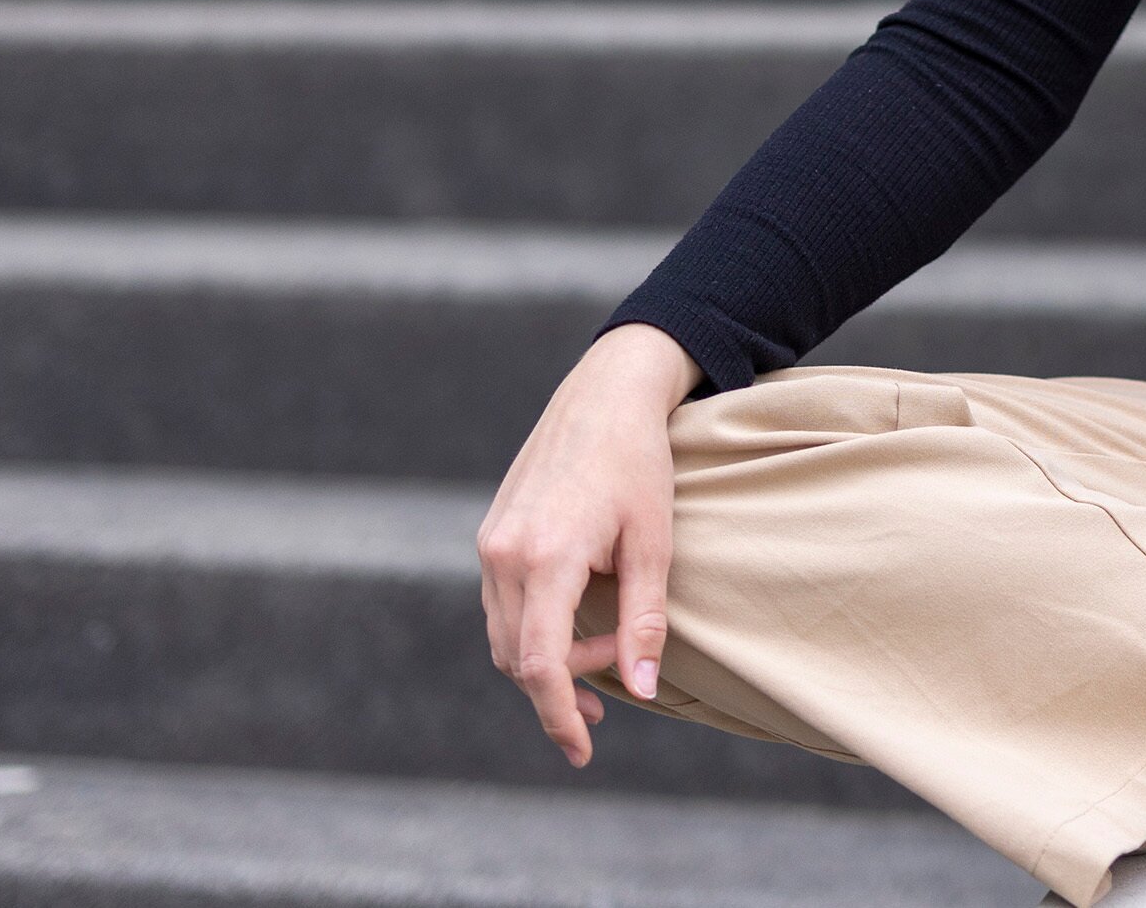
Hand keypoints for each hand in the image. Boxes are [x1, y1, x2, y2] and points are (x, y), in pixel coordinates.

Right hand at [474, 323, 699, 766]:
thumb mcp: (654, 544)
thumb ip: (645, 621)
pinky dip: (534, 630)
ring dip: (547, 662)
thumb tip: (643, 689)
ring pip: (503, 636)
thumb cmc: (639, 464)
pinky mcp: (492, 534)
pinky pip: (503, 604)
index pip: (538, 664)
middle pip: (515, 658)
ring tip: (604, 658)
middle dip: (563, 688)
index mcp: (545, 558)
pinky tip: (576, 625)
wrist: (605, 394)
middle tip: (619, 688)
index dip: (558, 715)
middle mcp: (504, 554)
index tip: (582, 750)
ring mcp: (491, 543)